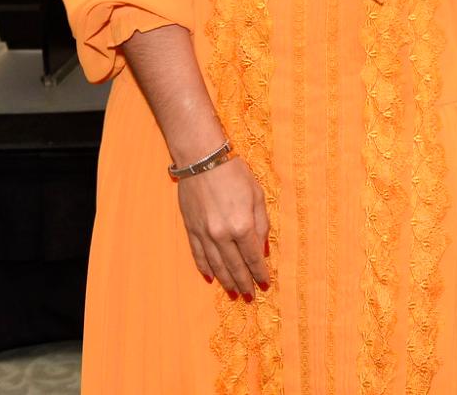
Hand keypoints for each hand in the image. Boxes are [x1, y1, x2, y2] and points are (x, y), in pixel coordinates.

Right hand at [178, 155, 270, 296]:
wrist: (202, 160)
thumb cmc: (235, 174)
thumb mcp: (257, 196)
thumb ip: (261, 225)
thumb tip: (262, 249)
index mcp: (242, 226)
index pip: (253, 257)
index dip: (259, 272)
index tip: (265, 283)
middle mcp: (222, 234)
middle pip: (234, 266)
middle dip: (243, 282)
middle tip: (249, 295)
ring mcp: (204, 234)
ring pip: (216, 265)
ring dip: (225, 280)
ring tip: (233, 292)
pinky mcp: (191, 229)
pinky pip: (198, 255)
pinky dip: (205, 268)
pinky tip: (211, 277)